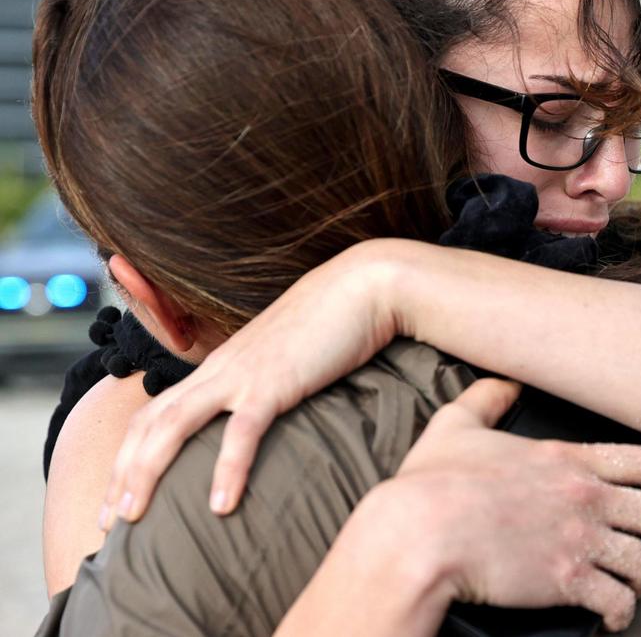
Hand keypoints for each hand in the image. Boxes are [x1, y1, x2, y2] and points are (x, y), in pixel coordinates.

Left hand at [100, 241, 401, 526]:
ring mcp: (244, 374)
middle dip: (122, 473)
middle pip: (151, 422)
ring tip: (132, 515)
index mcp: (221, 366)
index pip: (156, 412)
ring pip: (175, 425)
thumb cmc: (334, 322)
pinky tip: (221, 506)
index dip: (130, 454)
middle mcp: (221, 370)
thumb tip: (262, 413)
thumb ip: (266, 381)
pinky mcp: (276, 382)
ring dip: (146, 471)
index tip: (118, 497)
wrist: (364, 286)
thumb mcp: (287, 355)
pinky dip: (228, 469)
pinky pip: (243, 431)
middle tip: (107, 523)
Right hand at [351, 379, 640, 632]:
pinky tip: (612, 615)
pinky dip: (622, 612)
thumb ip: (486, 400)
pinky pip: (620, 601)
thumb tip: (502, 383)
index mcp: (567, 460)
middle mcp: (585, 497)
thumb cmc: (434, 484)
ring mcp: (581, 539)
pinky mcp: (568, 581)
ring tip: (634, 583)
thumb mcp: (457, 426)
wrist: (421, 533)